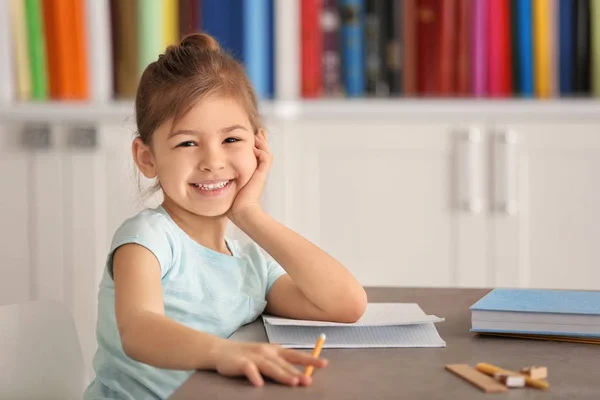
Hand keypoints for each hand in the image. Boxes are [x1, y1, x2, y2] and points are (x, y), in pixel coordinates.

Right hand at [213, 341, 327, 386]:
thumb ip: (281, 365)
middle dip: (297, 373)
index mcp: (275, 350)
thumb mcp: (266, 357)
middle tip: (309, 381)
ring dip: (282, 375)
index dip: (309, 360)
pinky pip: (249, 370)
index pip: (295, 355)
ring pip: (270, 367)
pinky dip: (254, 376)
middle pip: (285, 364)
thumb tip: (301, 376)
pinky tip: (259, 384)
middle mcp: (267, 352)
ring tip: (293, 382)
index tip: (324, 364)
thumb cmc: (248, 356)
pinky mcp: (241, 363)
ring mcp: (254, 357)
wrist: (221, 351)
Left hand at [227, 129, 271, 221]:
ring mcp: (261, 173)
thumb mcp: (228, 186)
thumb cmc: (233, 203)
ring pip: (266, 153)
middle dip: (260, 141)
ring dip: (262, 143)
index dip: (255, 146)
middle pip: (263, 151)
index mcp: (251, 173)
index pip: (256, 156)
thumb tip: (214, 170)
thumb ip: (225, 177)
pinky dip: (262, 151)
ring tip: (257, 135)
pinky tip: (254, 147)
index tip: (251, 137)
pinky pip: (265, 158)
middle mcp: (257, 172)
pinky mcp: (261, 175)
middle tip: (257, 132)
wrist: (241, 212)